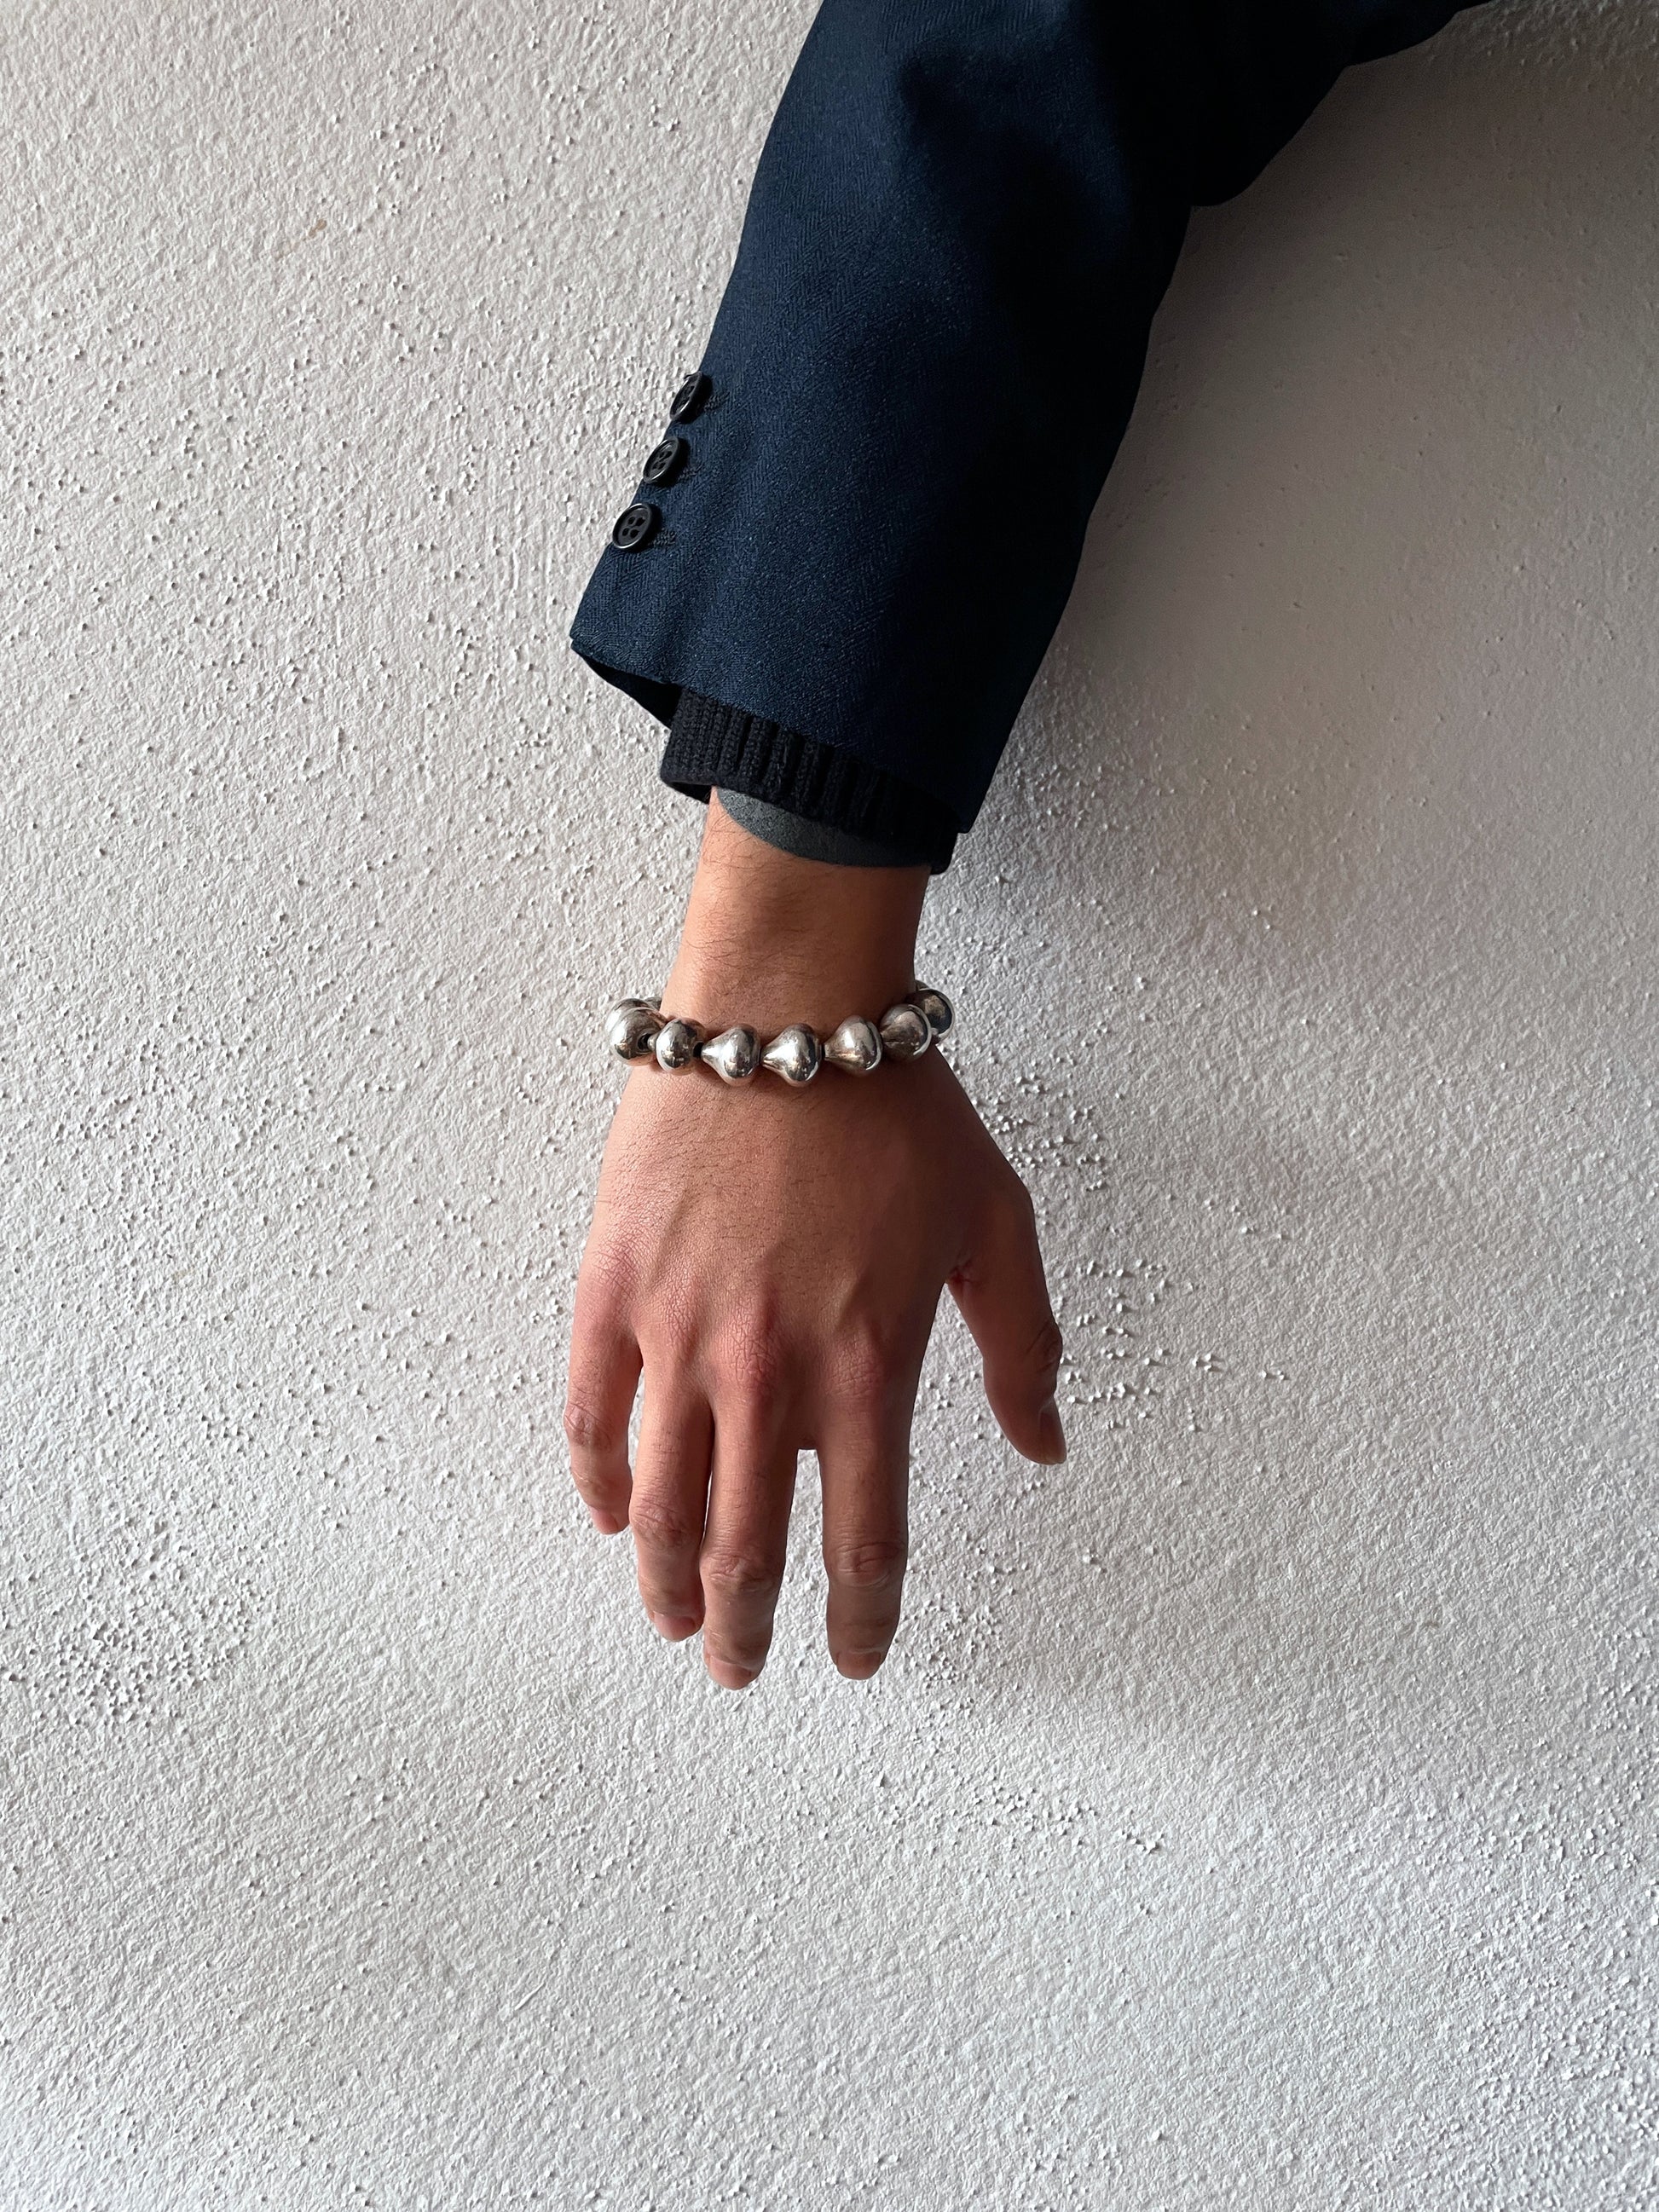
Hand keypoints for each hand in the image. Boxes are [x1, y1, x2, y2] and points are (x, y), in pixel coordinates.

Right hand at [565, 797, 1063, 1687]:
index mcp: (869, 1365)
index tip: (854, 1656)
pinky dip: (599, 1477)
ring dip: (665, 1577)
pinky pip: (594, 1410)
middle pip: (747, 1542)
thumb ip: (1021, 1347)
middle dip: (748, 1623)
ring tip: (673, 1619)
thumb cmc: (899, 1109)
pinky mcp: (614, 1287)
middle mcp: (769, 1370)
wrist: (785, 1009)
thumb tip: (1046, 1445)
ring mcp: (681, 1333)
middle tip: (743, 1666)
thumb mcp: (996, 1223)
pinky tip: (609, 1515)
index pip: (863, 1535)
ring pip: (661, 1498)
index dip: (859, 1615)